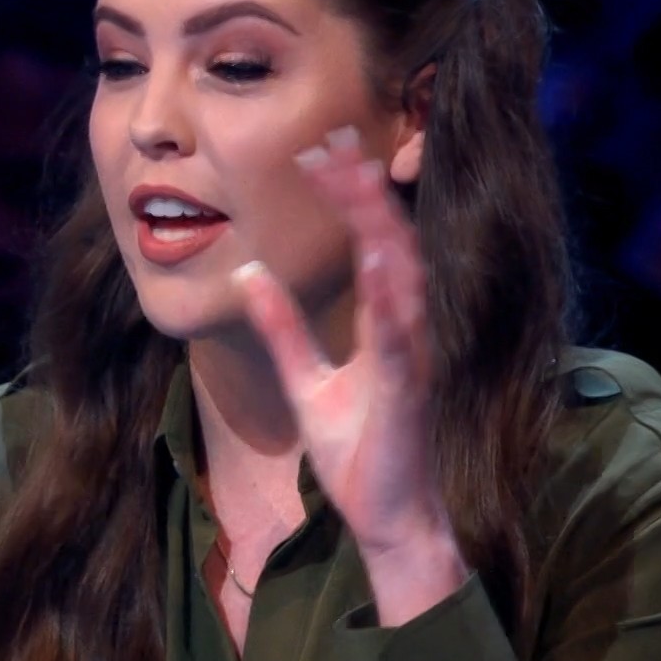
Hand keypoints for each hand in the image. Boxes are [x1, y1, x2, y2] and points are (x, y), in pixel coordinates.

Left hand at [231, 126, 452, 557]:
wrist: (385, 520)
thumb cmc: (358, 454)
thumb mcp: (304, 381)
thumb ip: (282, 328)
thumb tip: (250, 275)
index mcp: (383, 326)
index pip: (368, 245)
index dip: (347, 197)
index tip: (320, 152)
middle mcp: (405, 332)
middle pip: (391, 245)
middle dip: (366, 193)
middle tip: (339, 140)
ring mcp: (410, 360)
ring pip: (404, 279)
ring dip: (383, 228)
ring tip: (361, 180)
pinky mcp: (406, 394)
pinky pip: (402, 339)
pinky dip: (394, 298)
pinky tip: (381, 261)